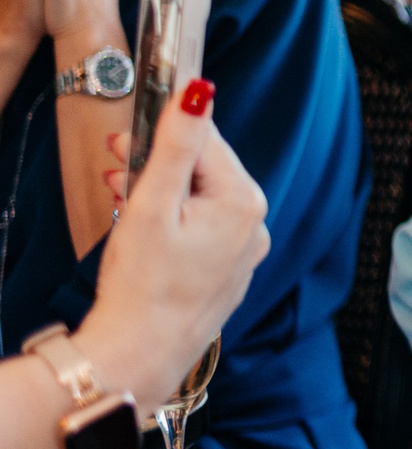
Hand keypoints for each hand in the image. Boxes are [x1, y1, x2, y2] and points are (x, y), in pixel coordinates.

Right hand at [85, 82, 270, 412]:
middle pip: (206, 172)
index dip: (166, 133)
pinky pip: (203, 231)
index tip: (128, 135)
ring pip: (201, 201)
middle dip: (161, 162)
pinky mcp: (228, 272)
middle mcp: (255, 226)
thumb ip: (176, 146)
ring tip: (122, 191)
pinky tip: (144, 225)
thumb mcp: (153, 204)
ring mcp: (245, 252)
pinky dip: (174, 220)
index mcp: (244, 201)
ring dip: (162, 190)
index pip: (208, 144)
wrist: (139, 355)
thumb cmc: (143, 284)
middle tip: (117, 160)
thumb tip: (199, 93)